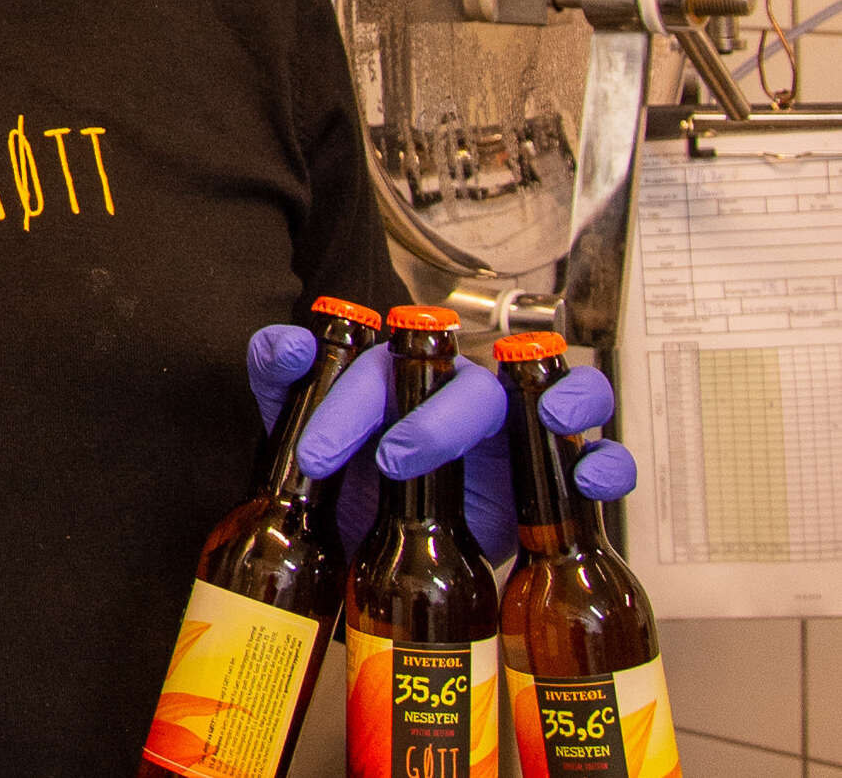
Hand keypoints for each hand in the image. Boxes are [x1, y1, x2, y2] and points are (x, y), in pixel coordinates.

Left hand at [247, 325, 637, 559]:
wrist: (384, 546)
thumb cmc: (354, 473)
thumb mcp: (305, 430)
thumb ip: (283, 380)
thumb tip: (286, 344)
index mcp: (405, 382)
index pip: (387, 371)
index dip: (352, 406)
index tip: (317, 452)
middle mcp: (465, 400)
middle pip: (472, 387)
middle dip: (437, 421)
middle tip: (392, 461)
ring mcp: (516, 437)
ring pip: (563, 397)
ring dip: (569, 398)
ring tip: (549, 419)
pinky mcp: (554, 482)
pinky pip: (600, 461)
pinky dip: (607, 464)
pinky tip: (589, 479)